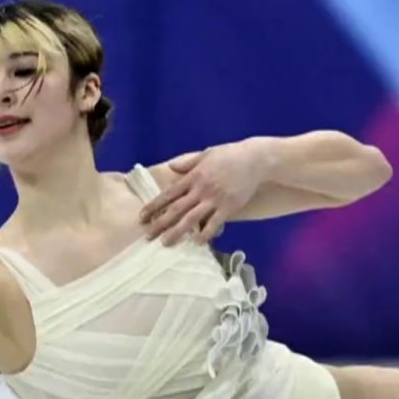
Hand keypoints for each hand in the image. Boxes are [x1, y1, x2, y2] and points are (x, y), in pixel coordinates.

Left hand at [140, 142, 266, 244]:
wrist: (256, 159)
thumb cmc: (230, 155)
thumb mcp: (206, 154)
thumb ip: (188, 163)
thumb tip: (171, 167)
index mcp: (193, 176)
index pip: (169, 194)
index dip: (154, 206)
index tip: (142, 217)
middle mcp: (200, 189)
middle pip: (176, 209)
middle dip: (160, 223)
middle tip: (148, 236)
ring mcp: (214, 199)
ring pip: (191, 219)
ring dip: (177, 232)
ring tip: (166, 243)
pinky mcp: (228, 207)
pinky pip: (214, 223)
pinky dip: (205, 234)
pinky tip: (197, 243)